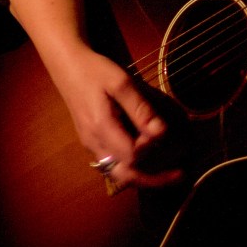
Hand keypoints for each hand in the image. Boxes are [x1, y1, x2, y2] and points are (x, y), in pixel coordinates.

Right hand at [51, 45, 186, 191]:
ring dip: (143, 175)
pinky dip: (132, 167)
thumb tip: (161, 133)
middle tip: (179, 174)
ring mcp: (91, 144)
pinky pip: (112, 163)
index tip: (162, 133)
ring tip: (168, 172)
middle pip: (124, 175)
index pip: (131, 155)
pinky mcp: (92, 141)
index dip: (150, 149)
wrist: (67, 67)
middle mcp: (94, 143)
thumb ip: (140, 108)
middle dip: (152, 179)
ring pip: (117, 172)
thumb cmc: (95, 71)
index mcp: (101, 128)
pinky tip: (148, 158)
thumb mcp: (121, 83)